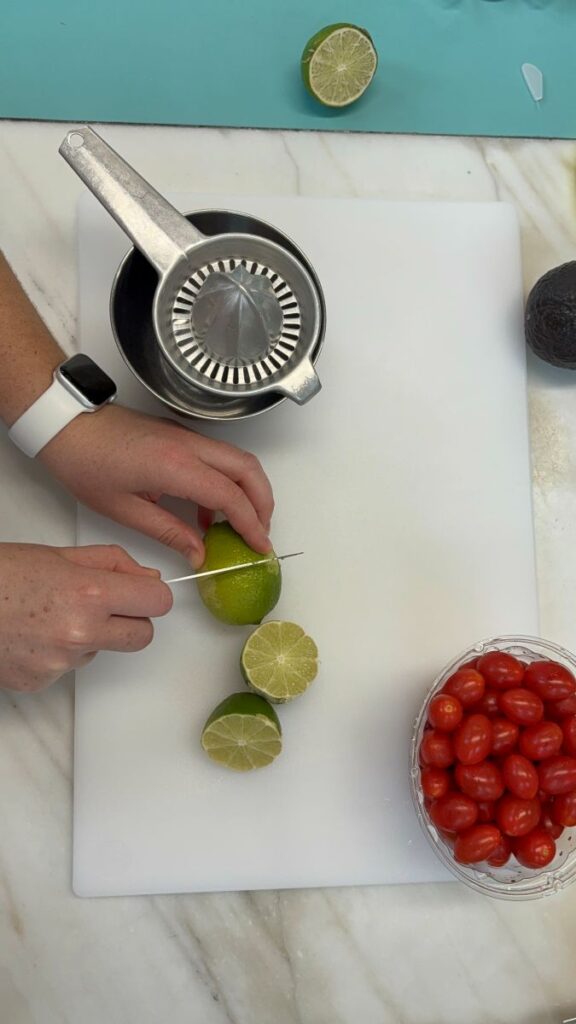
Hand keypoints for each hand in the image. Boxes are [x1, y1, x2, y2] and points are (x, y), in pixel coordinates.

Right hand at [0, 542, 172, 691]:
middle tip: (104, 604)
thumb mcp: (59, 553)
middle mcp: (80, 632)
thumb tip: (149, 578)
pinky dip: (59, 652)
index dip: (152, 594)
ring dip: (90, 635)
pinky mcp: (41, 682)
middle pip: (142, 636)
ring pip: (102, 650)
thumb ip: (112, 564)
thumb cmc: (0, 573)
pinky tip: (33, 633)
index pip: (157, 602)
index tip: (143, 592)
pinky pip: (69, 667)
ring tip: (49, 614)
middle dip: (132, 619)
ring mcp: (60, 662)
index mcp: (88, 592)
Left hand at [40, 405, 273, 567]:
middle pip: (249, 470)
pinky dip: (228, 482)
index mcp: (176, 466)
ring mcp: (186, 436)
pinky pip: (218, 457)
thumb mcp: (124, 509)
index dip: (251, 524)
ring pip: (238, 459)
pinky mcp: (179, 435)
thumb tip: (198, 553)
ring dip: (249, 491)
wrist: (65, 424)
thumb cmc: (85, 463)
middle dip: (264, 503)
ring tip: (241, 526)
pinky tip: (209, 512)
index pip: (231, 496)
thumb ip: (168, 532)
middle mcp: (189, 446)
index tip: (260, 546)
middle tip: (260, 534)